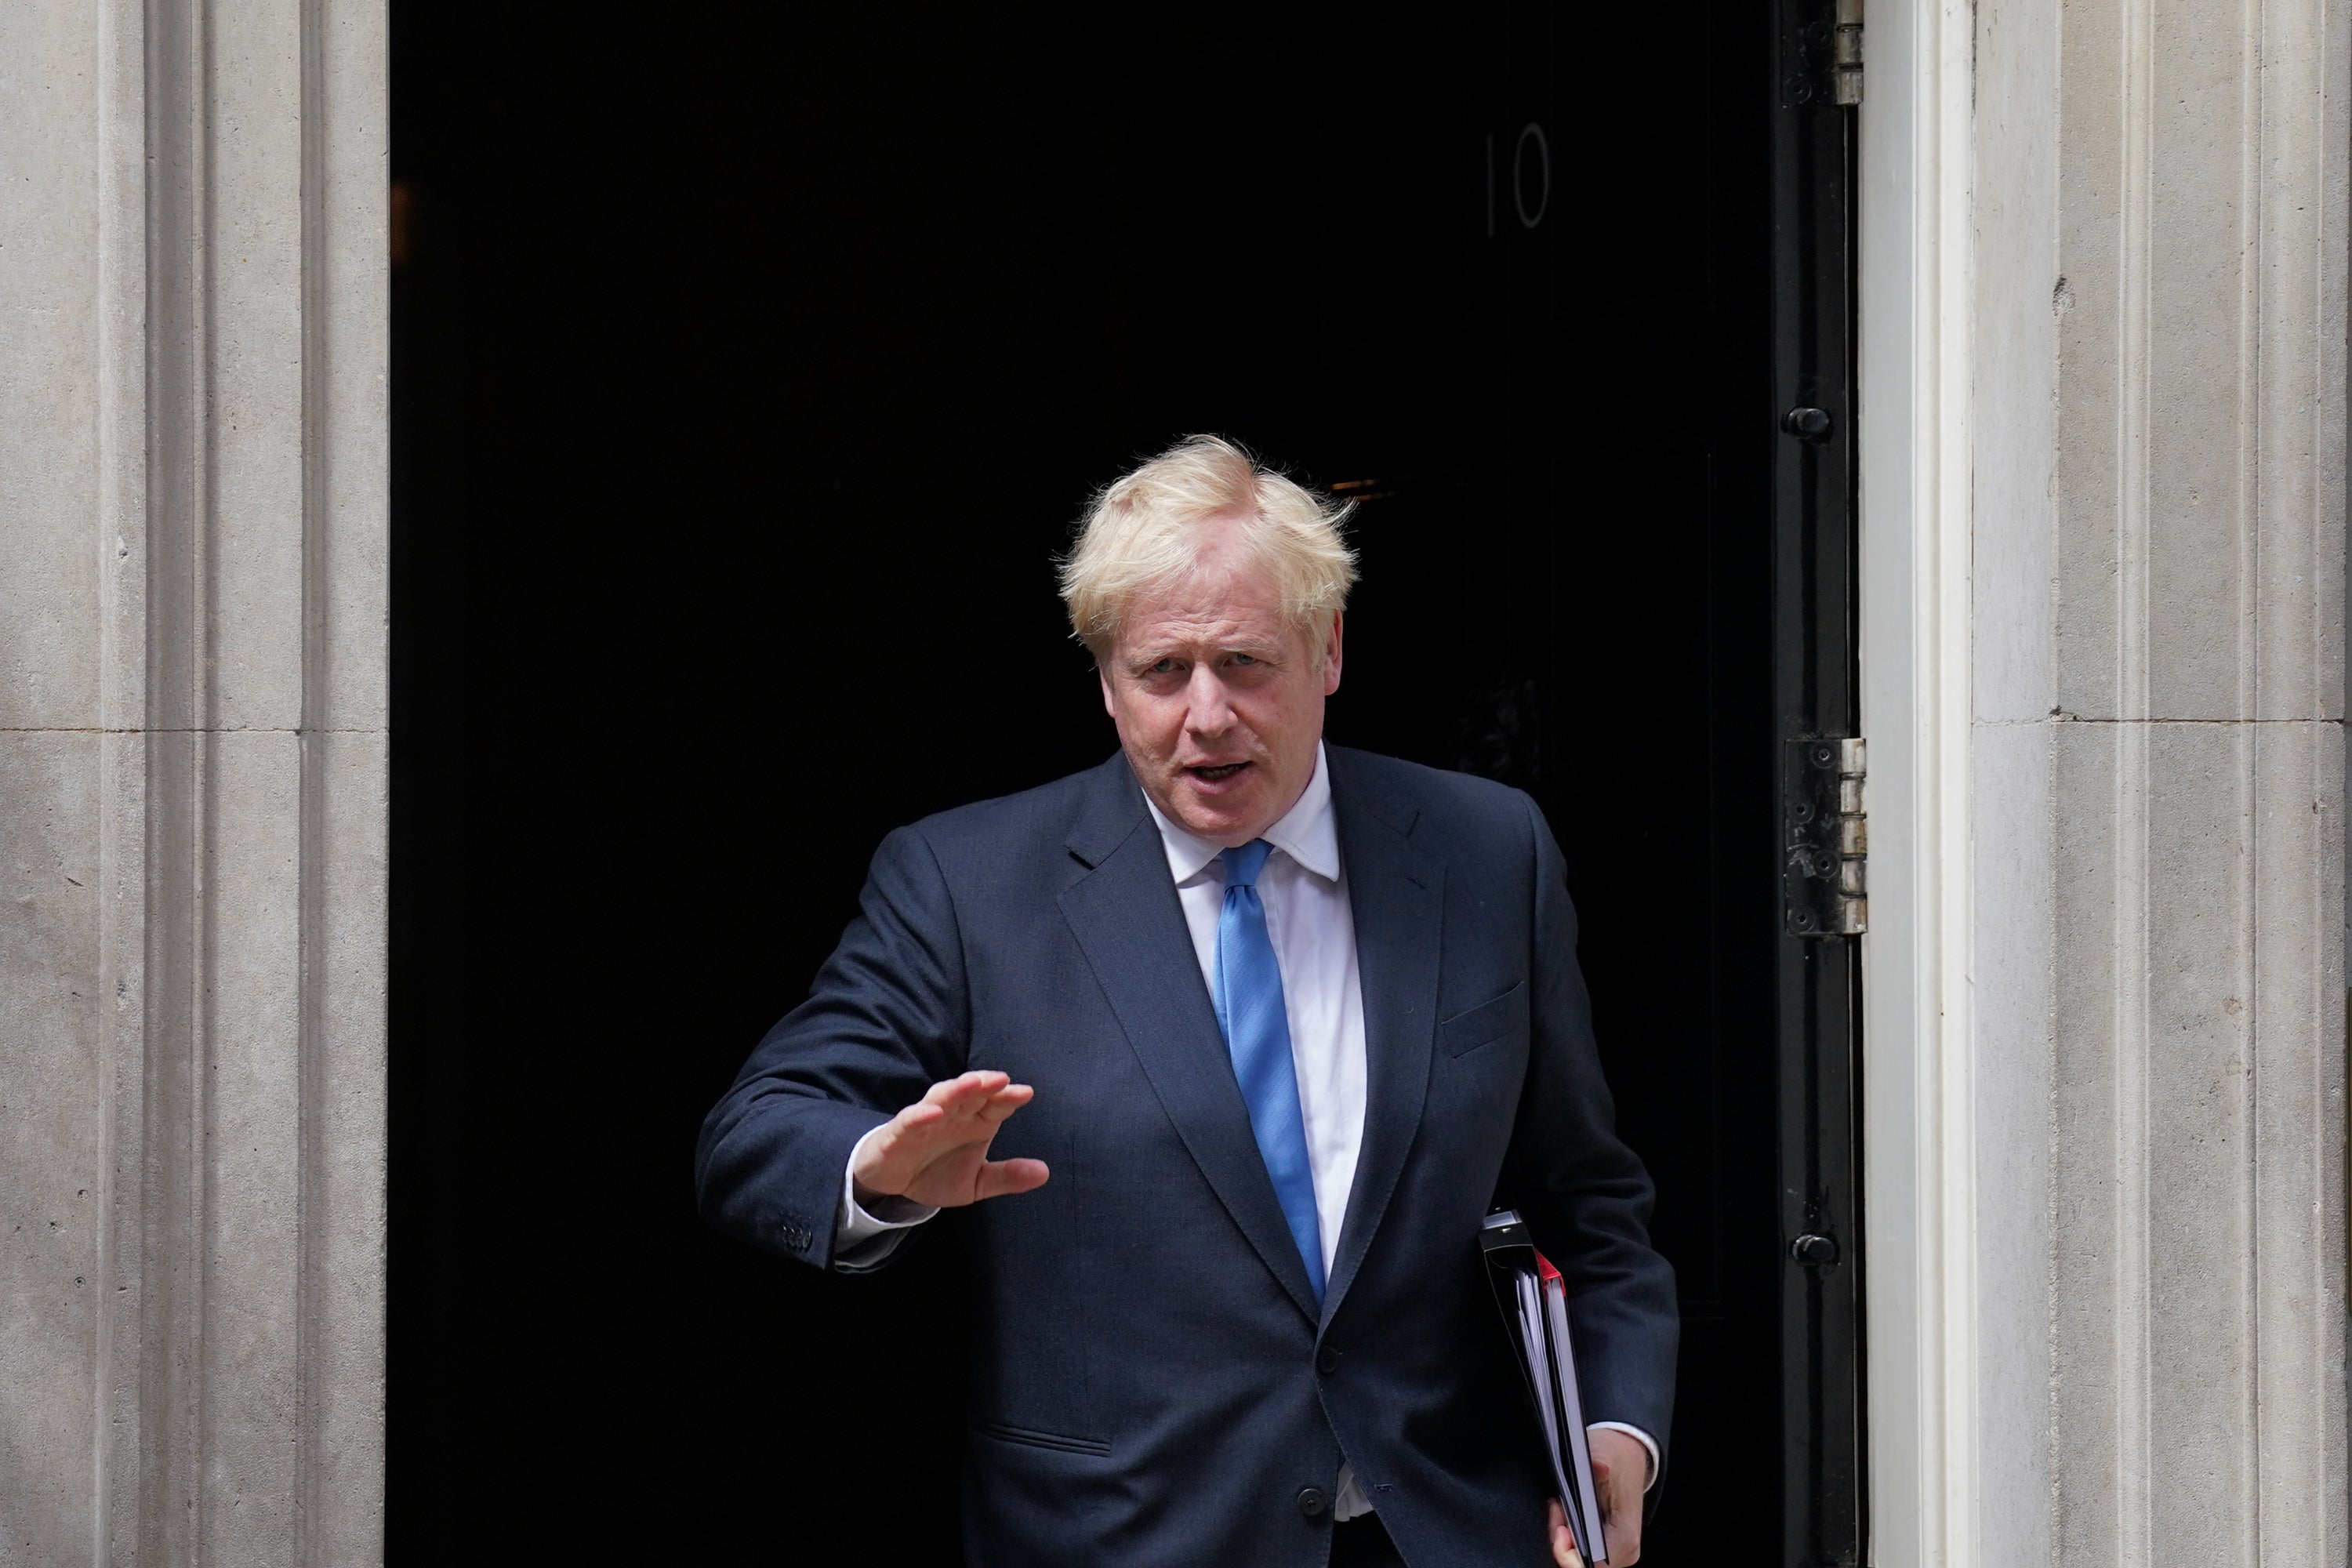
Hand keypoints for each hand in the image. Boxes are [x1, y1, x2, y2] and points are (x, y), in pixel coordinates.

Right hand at [850, 1070, 1049, 1209]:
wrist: (894, 1182)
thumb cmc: (937, 1171)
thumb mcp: (976, 1182)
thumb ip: (1007, 1177)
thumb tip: (1045, 1173)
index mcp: (975, 1122)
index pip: (995, 1104)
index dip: (1008, 1097)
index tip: (1026, 1093)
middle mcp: (953, 1114)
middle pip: (971, 1093)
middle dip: (985, 1084)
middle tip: (1003, 1079)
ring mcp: (926, 1120)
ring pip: (941, 1098)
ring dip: (956, 1089)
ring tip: (973, 1084)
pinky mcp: (899, 1133)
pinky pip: (909, 1120)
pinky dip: (920, 1115)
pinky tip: (934, 1113)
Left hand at [1548, 1427, 1647, 1565]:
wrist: (1628, 1455)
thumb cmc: (1617, 1457)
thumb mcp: (1607, 1453)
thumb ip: (1600, 1462)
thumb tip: (1597, 1465)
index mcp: (1626, 1538)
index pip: (1590, 1564)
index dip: (1567, 1550)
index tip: (1558, 1522)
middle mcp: (1624, 1551)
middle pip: (1581, 1563)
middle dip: (1561, 1540)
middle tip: (1556, 1508)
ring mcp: (1616, 1551)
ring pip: (1579, 1557)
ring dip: (1564, 1536)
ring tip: (1559, 1507)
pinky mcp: (1607, 1546)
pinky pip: (1581, 1551)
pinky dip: (1568, 1535)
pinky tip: (1564, 1513)